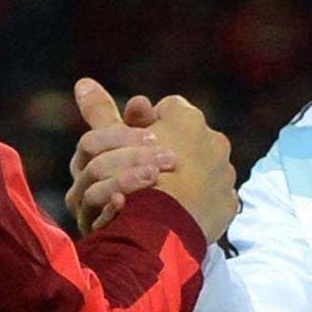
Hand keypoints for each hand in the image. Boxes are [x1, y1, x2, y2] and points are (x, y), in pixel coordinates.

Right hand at [65, 79, 237, 244]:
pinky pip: (213, 198)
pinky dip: (198, 203)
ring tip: (160, 192)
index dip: (147, 125)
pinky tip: (178, 212)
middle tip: (150, 170)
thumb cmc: (132, 177)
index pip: (167, 109)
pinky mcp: (228, 204)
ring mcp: (226, 174)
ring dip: (184, 177)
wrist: (161, 229)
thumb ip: (100, 111)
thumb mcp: (110, 142)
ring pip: (202, 169)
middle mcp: (215, 140)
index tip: (138, 141)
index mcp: (187, 118)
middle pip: (186, 140)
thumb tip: (83, 82)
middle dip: (166, 150)